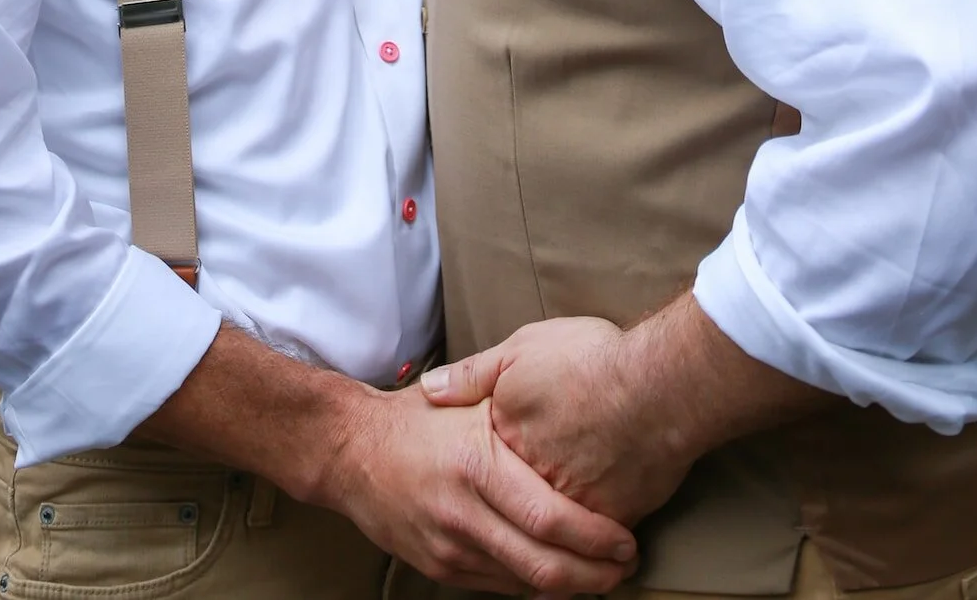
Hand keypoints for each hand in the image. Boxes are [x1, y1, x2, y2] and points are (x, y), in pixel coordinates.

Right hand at [330, 382, 637, 591]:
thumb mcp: (465, 398)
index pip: (549, 517)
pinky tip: (557, 576)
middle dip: (594, 575)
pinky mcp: (441, 568)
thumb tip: (573, 396)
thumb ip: (514, 403)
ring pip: (523, 583)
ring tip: (603, 575)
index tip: (626, 540)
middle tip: (625, 567)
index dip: (594, 538)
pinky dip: (533, 586)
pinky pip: (498, 586)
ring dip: (570, 586)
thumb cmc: (415, 420)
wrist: (351, 453)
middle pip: (542, 564)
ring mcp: (450, 547)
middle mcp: (464, 512)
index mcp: (477, 464)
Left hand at [423, 300, 829, 527]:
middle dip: (508, 530)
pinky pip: (589, 548)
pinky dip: (587, 557)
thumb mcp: (523, 349)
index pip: (482, 472)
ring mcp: (568, 504)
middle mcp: (530, 477)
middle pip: (512, 515)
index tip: (482, 495)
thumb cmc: (593, 359)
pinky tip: (589, 561)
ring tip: (550, 563)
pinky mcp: (608, 521)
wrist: (660, 384)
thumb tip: (428, 390)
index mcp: (503, 437)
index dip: (484, 482)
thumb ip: (474, 375)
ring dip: (549, 558)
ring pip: (547, 542)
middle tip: (512, 539)